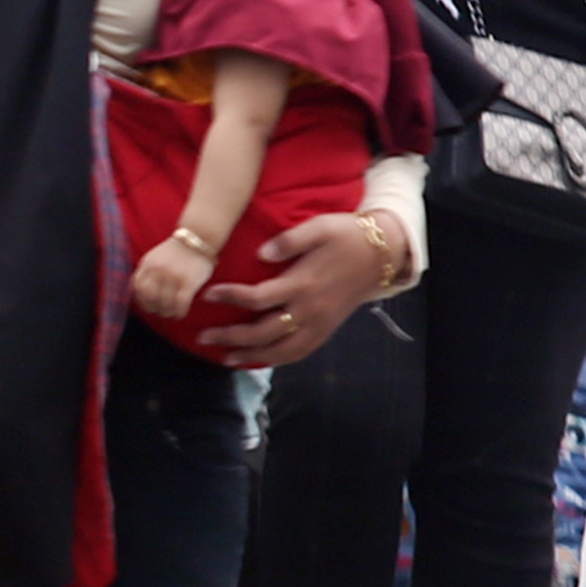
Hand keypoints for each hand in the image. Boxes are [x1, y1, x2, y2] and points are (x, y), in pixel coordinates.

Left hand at [130, 235, 213, 323]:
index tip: (147, 305)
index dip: (141, 299)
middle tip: (160, 311)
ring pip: (164, 302)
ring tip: (170, 313)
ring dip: (166, 312)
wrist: (199, 237)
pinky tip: (180, 314)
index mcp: (148, 263)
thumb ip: (148, 271)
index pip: (137, 287)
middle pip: (149, 297)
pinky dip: (179, 312)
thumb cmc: (178, 251)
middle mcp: (158, 270)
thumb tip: (141, 293)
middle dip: (153, 307)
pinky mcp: (188, 281)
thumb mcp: (156, 257)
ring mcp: (173, 276)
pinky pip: (180, 303)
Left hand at [196, 209, 395, 368]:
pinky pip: (300, 352)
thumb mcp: (320, 227)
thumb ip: (290, 240)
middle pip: (264, 332)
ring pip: (282, 351)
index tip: (207, 295)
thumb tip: (260, 254)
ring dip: (251, 356)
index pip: (258, 298)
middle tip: (203, 337)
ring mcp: (320, 324)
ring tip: (225, 357)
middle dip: (231, 337)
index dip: (230, 297)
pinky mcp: (327, 330)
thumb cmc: (347, 235)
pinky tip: (259, 358)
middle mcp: (310, 309)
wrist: (382, 254)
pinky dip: (277, 359)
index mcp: (304, 284)